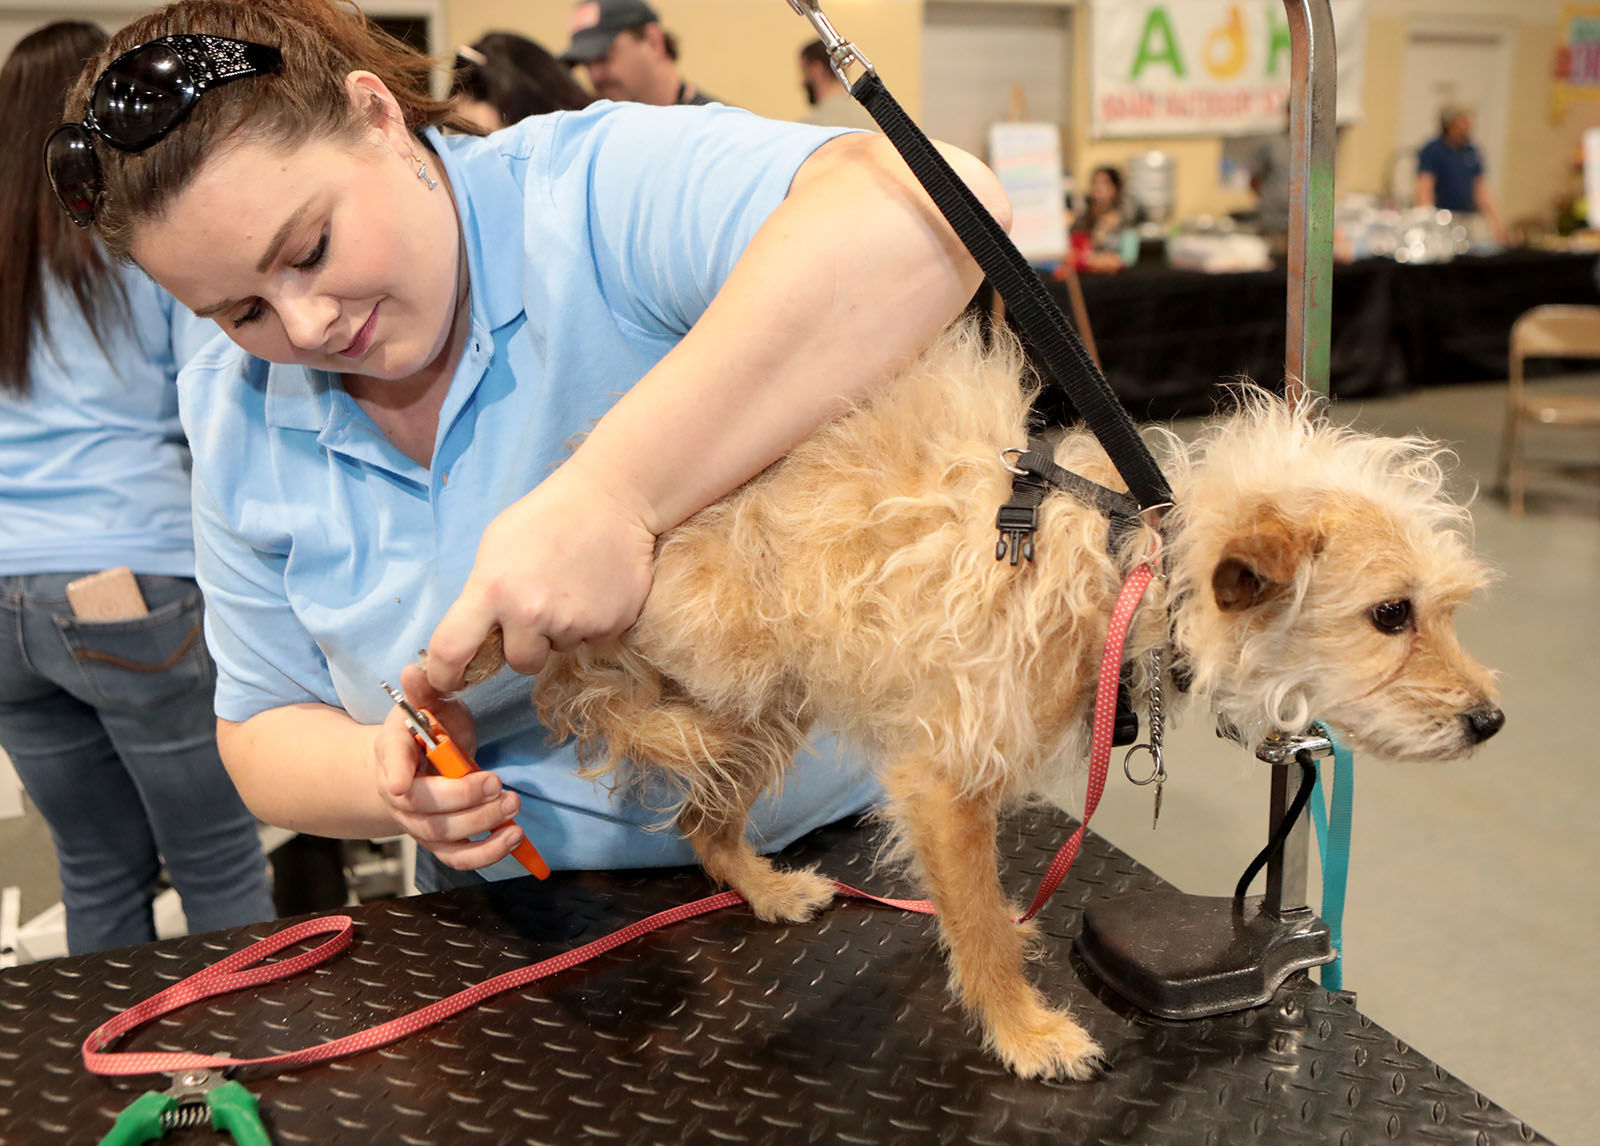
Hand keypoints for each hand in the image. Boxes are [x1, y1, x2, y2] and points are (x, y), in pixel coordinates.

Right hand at [372, 663, 523, 869]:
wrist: (411, 768)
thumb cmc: (421, 733)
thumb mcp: (424, 705)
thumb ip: (423, 689)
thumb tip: (415, 669)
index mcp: (392, 753)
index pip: (389, 764)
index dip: (393, 775)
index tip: (400, 785)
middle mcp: (400, 795)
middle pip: (423, 808)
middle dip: (462, 798)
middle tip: (497, 783)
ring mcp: (420, 823)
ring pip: (443, 836)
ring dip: (480, 826)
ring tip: (512, 806)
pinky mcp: (442, 842)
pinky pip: (459, 858)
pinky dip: (487, 854)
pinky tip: (512, 837)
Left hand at [425, 457, 656, 690]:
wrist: (611, 500)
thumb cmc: (546, 518)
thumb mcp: (495, 547)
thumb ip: (483, 594)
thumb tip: (477, 635)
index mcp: (492, 590)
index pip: (451, 651)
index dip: (443, 676)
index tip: (448, 682)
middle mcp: (531, 613)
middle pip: (520, 663)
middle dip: (526, 647)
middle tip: (538, 613)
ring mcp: (574, 622)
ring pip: (560, 648)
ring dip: (562, 629)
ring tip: (572, 587)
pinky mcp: (611, 624)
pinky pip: (593, 638)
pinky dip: (593, 620)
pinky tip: (595, 588)